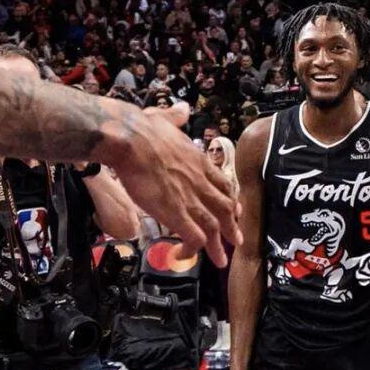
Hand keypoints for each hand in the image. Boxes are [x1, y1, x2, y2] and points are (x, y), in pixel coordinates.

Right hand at [108, 102, 240, 266]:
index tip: (236, 209)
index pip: (222, 184)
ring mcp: (190, 199)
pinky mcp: (176, 213)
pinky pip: (193, 237)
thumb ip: (175, 118)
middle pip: (223, 209)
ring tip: (221, 260)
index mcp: (199, 161)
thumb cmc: (144, 129)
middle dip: (231, 226)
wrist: (133, 140)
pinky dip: (193, 249)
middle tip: (237, 240)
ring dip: (218, 245)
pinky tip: (185, 254)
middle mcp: (200, 182)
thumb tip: (181, 110)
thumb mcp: (165, 119)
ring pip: (213, 227)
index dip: (230, 199)